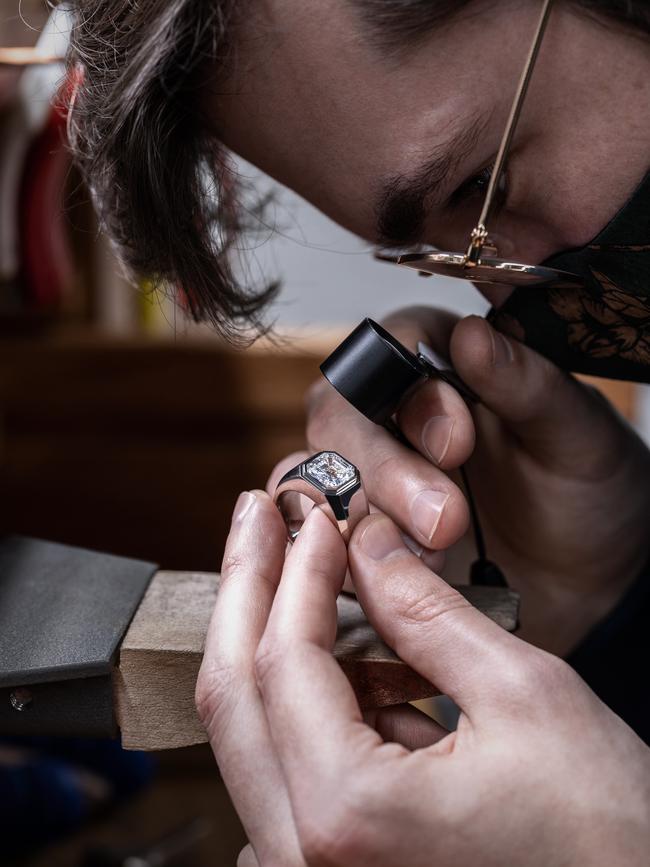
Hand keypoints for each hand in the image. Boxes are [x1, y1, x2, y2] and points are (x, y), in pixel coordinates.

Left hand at [196, 494, 649, 865]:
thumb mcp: (522, 696)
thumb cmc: (606, 838)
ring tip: (299, 568)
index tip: (315, 517)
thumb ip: (426, 612)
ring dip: (271, 640)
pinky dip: (305, 699)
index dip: (298, 571)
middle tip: (261, 517)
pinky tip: (339, 652)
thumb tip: (368, 543)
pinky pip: (288, 771)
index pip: (286, 660)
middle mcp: (302, 863)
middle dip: (249, 590)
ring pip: (253, 733)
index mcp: (347, 818)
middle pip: (236, 697)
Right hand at [306, 308, 649, 653]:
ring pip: (315, 478)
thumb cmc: (590, 492)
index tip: (457, 445)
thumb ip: (527, 384)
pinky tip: (399, 576)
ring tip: (433, 557)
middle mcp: (394, 416)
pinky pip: (317, 539)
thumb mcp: (577, 434)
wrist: (593, 582)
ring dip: (363, 520)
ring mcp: (371, 478)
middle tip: (445, 520)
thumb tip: (472, 337)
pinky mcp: (360, 537)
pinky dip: (343, 561)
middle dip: (385, 472)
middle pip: (338, 419)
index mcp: (443, 365)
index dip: (411, 398)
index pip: (390, 352)